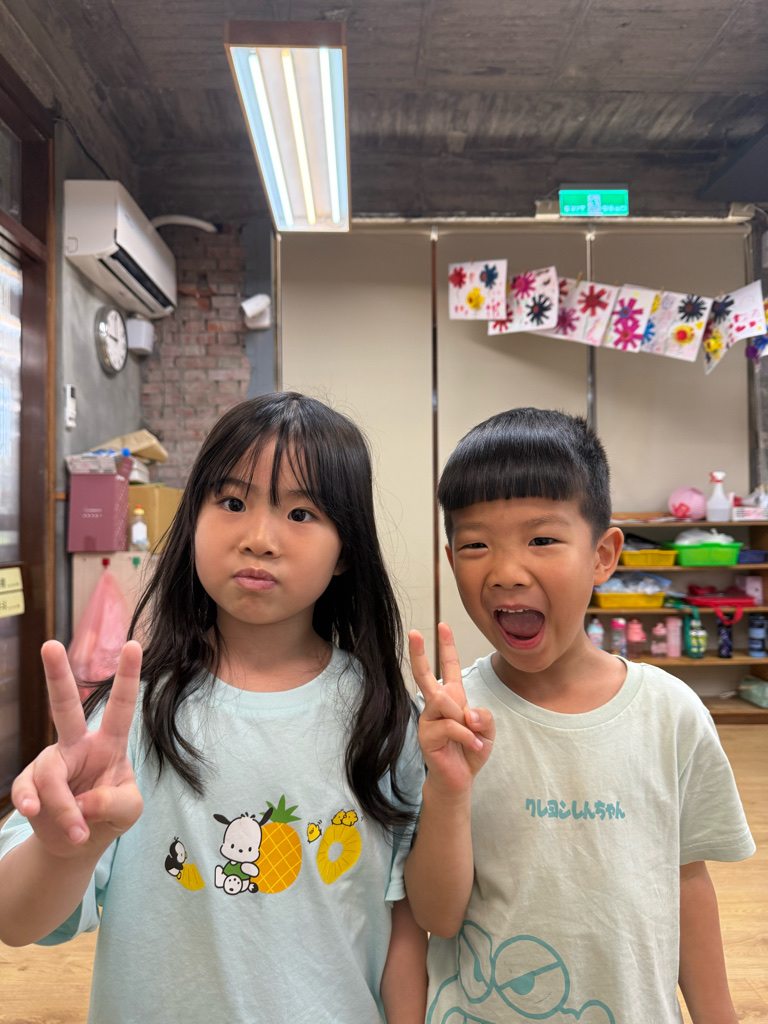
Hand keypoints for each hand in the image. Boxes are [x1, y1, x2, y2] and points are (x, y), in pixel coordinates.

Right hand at [11, 640, 143, 858]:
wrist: (79, 843)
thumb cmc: (110, 814)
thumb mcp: (128, 810)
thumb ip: (114, 802)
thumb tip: (82, 801)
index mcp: (109, 743)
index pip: (121, 706)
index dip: (128, 677)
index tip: (133, 644)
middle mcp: (77, 745)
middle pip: (64, 707)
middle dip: (56, 675)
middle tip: (50, 645)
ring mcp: (51, 762)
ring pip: (50, 776)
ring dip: (64, 808)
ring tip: (78, 833)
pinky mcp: (30, 784)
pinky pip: (27, 789)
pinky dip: (34, 805)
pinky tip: (35, 813)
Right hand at [409, 622, 493, 797]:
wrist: (460, 780)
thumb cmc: (470, 751)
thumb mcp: (487, 730)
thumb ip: (484, 716)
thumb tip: (467, 713)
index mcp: (452, 697)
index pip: (448, 667)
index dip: (447, 646)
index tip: (443, 625)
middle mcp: (436, 705)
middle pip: (424, 674)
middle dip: (419, 652)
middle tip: (413, 632)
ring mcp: (428, 719)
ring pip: (445, 702)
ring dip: (463, 719)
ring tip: (473, 736)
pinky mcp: (426, 736)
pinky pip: (450, 726)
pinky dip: (467, 737)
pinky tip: (473, 747)